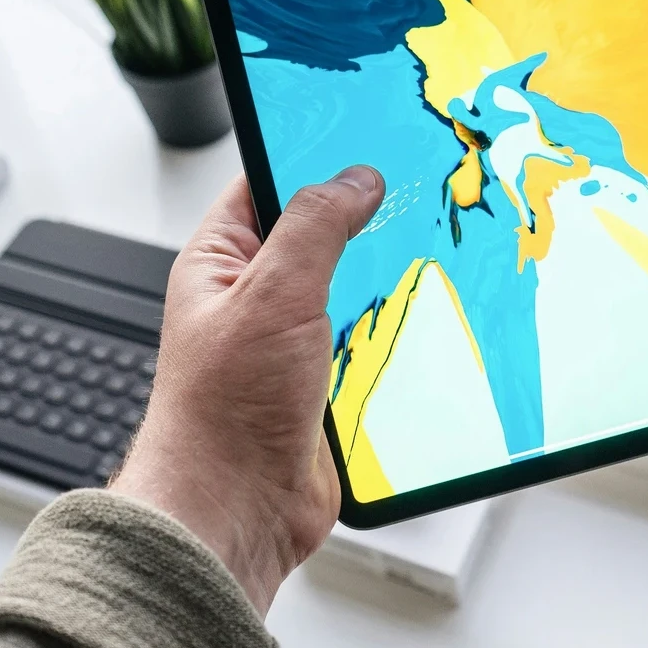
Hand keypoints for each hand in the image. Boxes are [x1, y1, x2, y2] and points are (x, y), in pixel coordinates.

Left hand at [110, 165, 384, 614]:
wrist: (234, 516)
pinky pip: (370, 341)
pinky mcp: (325, 384)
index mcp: (222, 262)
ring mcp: (292, 342)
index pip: (268, 181)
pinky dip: (396, 334)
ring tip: (428, 252)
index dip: (311, 153)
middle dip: (366, 220)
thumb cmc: (219, 417)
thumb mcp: (272, 295)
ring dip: (385, 282)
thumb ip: (315, 227)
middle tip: (415, 191)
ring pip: (353, 288)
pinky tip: (424, 322)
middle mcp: (255, 297)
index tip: (363, 132)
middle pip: (321, 234)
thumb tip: (355, 178)